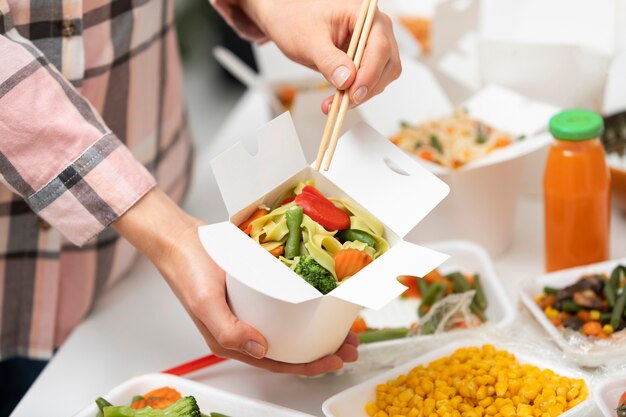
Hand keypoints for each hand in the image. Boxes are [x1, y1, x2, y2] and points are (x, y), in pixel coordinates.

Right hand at [113, 188, 357, 375]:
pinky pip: (289, 301)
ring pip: (294, 325)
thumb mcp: (205, 303)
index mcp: (234, 339)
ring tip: (347, 327)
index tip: (336, 360)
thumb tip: (262, 349)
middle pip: (291, 345)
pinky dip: (310, 304)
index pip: (277, 362)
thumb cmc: (187, 271)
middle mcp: (246, 326)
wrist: (180, 236)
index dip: (309, 366)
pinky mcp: (259, 287)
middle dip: (324, 349)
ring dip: (321, 328)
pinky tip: (325, 299)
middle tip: (352, 345)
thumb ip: (228, 330)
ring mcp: (254, 306)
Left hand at [240, 0, 400, 111]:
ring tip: (334, 103)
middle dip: (367, 87)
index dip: (370, 74)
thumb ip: (329, 60)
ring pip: (382, 76)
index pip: (380, 47)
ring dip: (361, 94)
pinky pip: (370, 81)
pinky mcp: (365, 60)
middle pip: (388, 64)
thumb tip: (347, 80)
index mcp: (364, 14)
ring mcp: (372, 45)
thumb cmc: (296, 20)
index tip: (354, 93)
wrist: (287, 20)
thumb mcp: (308, 41)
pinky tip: (337, 99)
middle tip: (343, 102)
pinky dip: (356, 94)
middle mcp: (374, 28)